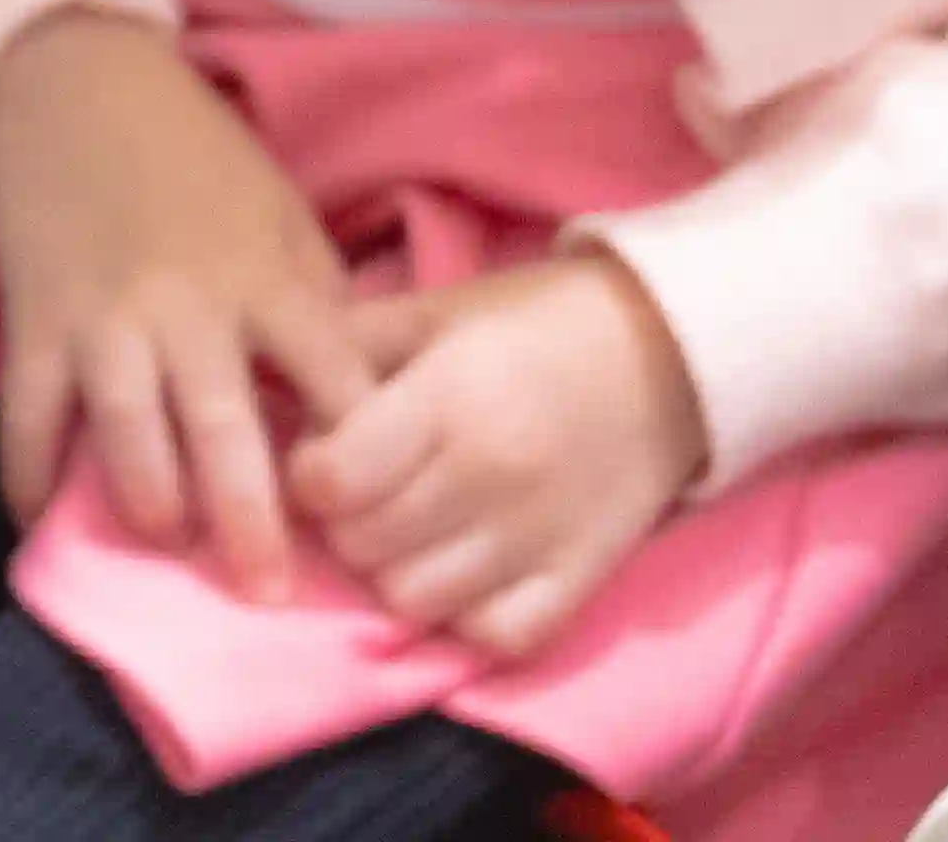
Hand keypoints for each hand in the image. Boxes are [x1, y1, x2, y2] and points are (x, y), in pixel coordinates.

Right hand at [0, 7, 380, 594]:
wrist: (67, 75)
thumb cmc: (190, 149)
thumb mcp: (278, 206)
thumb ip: (312, 295)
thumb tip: (350, 389)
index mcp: (264, 277)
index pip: (329, 376)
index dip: (358, 447)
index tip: (378, 514)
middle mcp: (188, 306)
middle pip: (225, 426)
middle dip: (249, 519)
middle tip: (268, 593)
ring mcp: (103, 316)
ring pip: (126, 428)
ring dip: (148, 495)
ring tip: (166, 536)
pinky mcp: (34, 317)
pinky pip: (29, 412)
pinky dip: (28, 472)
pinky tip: (40, 517)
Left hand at [288, 252, 708, 657]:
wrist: (671, 352)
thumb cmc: (534, 322)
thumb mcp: (435, 310)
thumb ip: (349, 346)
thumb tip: (276, 394)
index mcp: (446, 400)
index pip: (333, 482)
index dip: (307, 476)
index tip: (322, 459)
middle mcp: (489, 477)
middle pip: (363, 545)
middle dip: (344, 522)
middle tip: (364, 494)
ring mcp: (537, 537)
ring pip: (415, 601)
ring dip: (394, 571)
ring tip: (410, 532)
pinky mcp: (580, 580)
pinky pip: (494, 636)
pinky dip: (466, 615)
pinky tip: (464, 572)